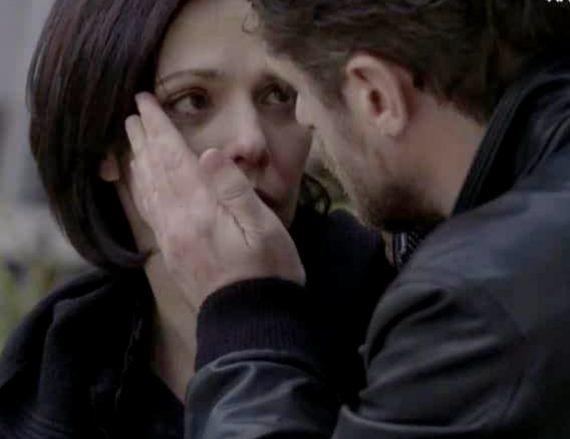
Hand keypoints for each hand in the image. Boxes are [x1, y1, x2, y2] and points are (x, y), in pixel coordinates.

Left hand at [125, 93, 305, 310]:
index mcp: (201, 210)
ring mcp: (172, 240)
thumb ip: (235, 190)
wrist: (251, 322)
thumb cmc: (268, 272)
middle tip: (132, 115)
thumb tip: (209, 154)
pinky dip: (140, 191)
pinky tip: (140, 185)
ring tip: (131, 142)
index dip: (159, 129)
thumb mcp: (264, 228)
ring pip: (148, 192)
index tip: (144, 103)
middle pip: (155, 172)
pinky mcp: (172, 254)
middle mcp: (178, 222)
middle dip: (143, 140)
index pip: (175, 159)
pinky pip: (149, 214)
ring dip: (138, 162)